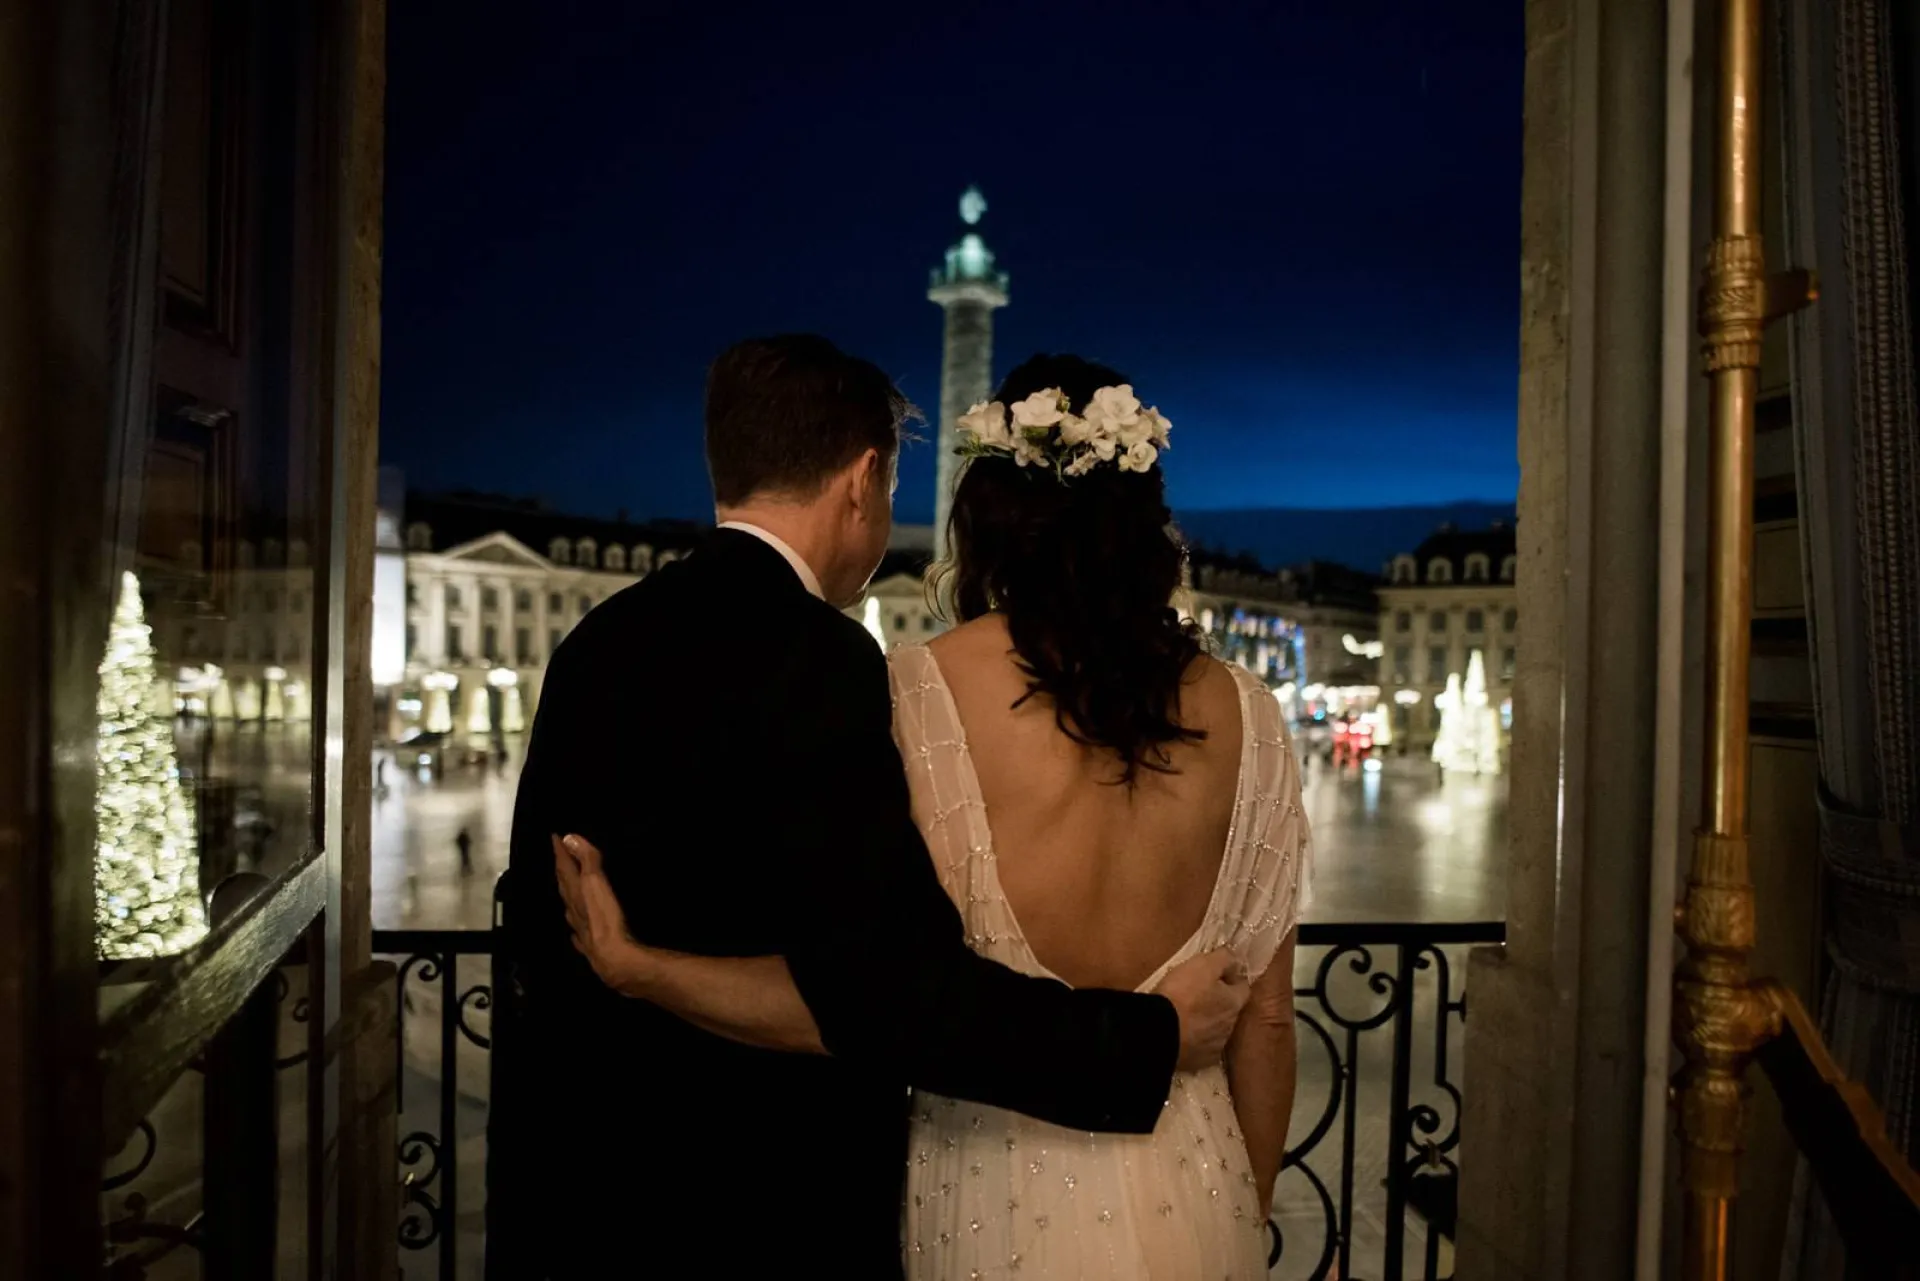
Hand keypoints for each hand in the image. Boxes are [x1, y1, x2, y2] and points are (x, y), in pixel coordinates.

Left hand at [552, 834, 646, 996]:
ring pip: (569, 907)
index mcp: (574, 893)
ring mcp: (579, 928)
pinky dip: (575, 923)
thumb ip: (586, 860)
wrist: (613, 958)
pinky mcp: (589, 943)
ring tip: (567, 887)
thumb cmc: (605, 917)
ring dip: (567, 894)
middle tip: (560, 858)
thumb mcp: (596, 882)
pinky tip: (575, 927)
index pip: (564, 867)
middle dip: (561, 870)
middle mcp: (573, 909)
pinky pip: (577, 930)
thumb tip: (568, 838)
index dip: (560, 851)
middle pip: (564, 886)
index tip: (555, 837)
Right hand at [1154, 950, 1249, 1071]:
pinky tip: (1183, 1034)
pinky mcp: (1199, 1061)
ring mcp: (1215, 1046)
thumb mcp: (1203, 965)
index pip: (1243, 987)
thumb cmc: (1182, 994)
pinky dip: (1196, 1040)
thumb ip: (1224, 958)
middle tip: (1200, 993)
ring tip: (1188, 1015)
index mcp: (1234, 1002)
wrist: (1158, 1033)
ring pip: (1216, 1029)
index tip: (1218, 973)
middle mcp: (1230, 1026)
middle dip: (1220, 1001)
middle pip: (1230, 1009)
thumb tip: (1235, 957)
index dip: (1232, 978)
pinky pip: (1202, 1047)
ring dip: (1208, 1022)